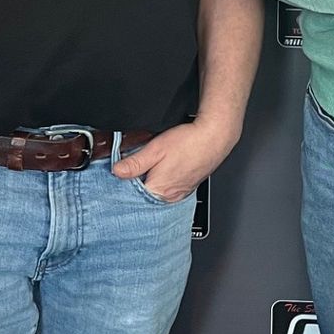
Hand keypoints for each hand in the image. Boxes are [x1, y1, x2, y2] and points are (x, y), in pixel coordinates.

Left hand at [111, 117, 239, 203]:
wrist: (215, 136)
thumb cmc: (189, 142)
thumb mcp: (155, 149)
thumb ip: (134, 163)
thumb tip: (117, 171)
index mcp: (158, 191)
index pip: (131, 196)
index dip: (123, 184)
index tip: (120, 174)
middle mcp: (169, 197)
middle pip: (144, 196)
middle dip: (136, 183)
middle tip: (135, 166)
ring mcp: (179, 194)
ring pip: (156, 193)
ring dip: (150, 182)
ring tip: (152, 166)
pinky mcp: (186, 188)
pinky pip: (168, 189)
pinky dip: (162, 181)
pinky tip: (164, 168)